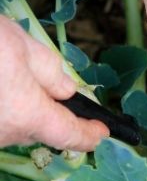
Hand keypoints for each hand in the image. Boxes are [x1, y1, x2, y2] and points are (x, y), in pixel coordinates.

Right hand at [0, 15, 108, 150]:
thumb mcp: (22, 45)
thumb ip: (51, 72)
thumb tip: (67, 90)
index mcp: (27, 114)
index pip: (68, 134)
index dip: (88, 135)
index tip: (101, 133)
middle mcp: (4, 134)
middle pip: (37, 127)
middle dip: (45, 109)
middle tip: (42, 81)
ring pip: (11, 125)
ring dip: (16, 106)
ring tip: (7, 74)